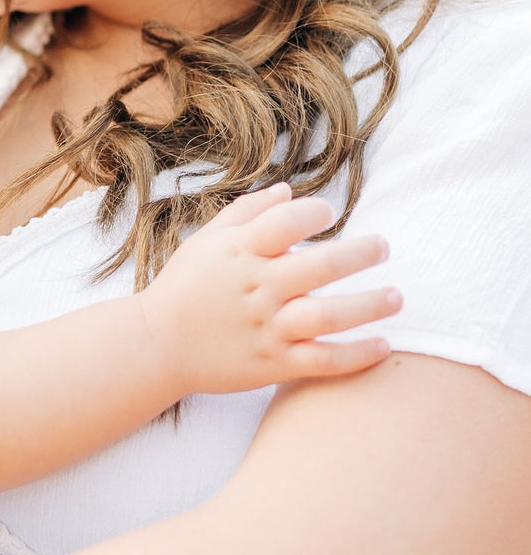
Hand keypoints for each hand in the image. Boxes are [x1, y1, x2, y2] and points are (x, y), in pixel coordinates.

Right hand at [141, 183, 398, 398]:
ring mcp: (267, 328)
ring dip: (369, 305)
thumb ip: (248, 213)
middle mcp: (257, 288)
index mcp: (240, 252)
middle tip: (383, 248)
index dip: (315, 212)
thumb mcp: (207, 240)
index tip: (328, 213)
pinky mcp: (273, 364)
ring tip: (396, 297)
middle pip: (320, 266)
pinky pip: (323, 360)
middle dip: (361, 254)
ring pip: (329, 315)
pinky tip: (384, 346)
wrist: (157, 345)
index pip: (287, 222)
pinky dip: (357, 356)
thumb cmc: (185, 287)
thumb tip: (288, 191)